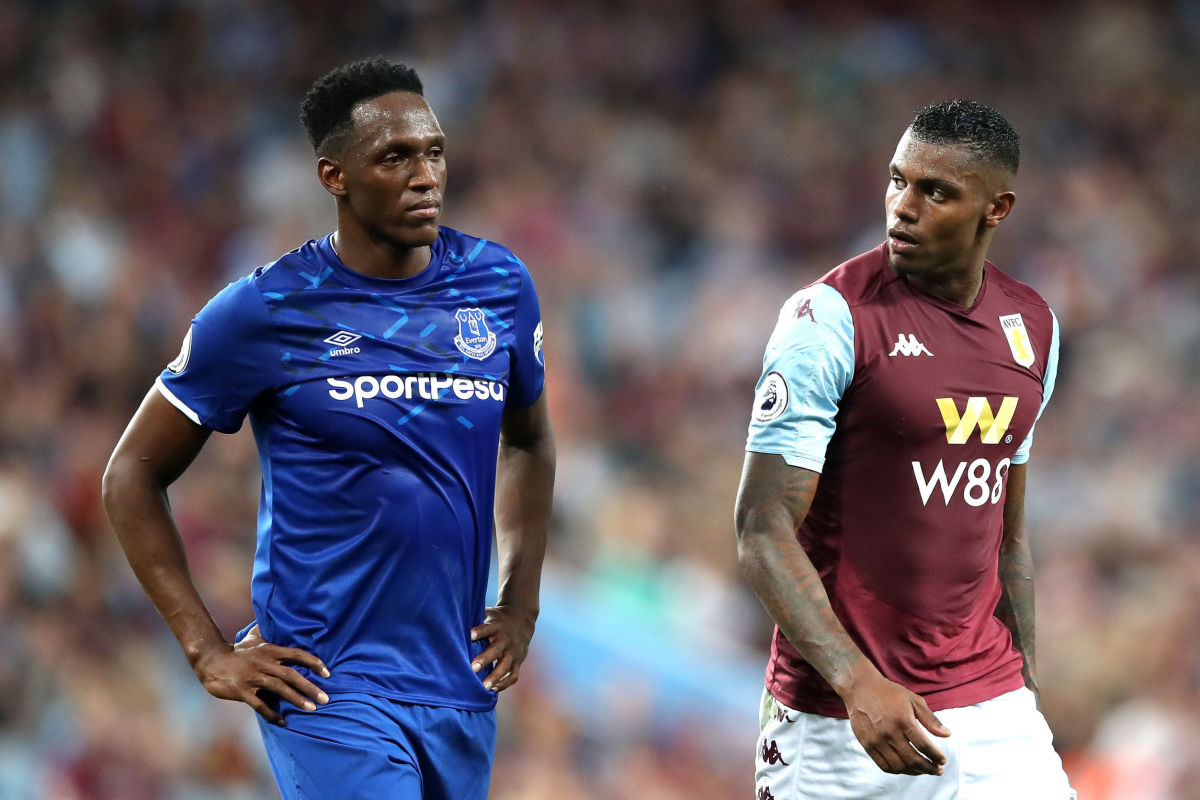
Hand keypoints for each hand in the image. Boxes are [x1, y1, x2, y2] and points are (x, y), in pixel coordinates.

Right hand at [191, 625, 330, 725]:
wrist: (210, 661)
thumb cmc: (237, 651)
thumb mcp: (254, 639)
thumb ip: (270, 633)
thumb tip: (282, 619)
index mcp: (270, 650)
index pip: (297, 654)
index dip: (314, 663)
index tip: (327, 674)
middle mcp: (264, 662)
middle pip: (292, 675)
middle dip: (310, 687)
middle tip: (326, 698)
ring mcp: (252, 677)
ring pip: (279, 689)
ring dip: (296, 699)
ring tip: (311, 709)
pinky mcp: (241, 690)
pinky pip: (260, 704)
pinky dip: (272, 714)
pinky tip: (283, 722)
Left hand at [470, 605, 535, 691]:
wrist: (522, 619)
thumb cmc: (497, 619)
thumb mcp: (488, 613)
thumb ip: (474, 618)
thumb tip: (451, 622)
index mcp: (496, 626)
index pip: (487, 628)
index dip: (479, 632)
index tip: (470, 635)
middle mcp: (505, 640)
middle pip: (495, 650)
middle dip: (484, 659)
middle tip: (472, 668)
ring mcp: (513, 652)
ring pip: (505, 666)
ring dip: (495, 677)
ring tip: (483, 688)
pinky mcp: (518, 661)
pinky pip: (513, 676)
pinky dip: (504, 684)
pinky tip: (493, 689)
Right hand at [840, 666, 950, 775]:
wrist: (860, 687)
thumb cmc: (889, 692)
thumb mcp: (913, 700)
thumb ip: (930, 718)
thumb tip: (947, 735)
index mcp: (903, 720)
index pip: (924, 746)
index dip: (936, 756)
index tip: (943, 761)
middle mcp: (889, 732)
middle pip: (913, 759)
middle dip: (929, 768)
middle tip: (938, 770)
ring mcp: (877, 740)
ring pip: (899, 766)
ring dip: (914, 772)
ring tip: (923, 770)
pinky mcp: (867, 744)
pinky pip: (884, 765)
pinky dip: (897, 771)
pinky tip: (906, 768)